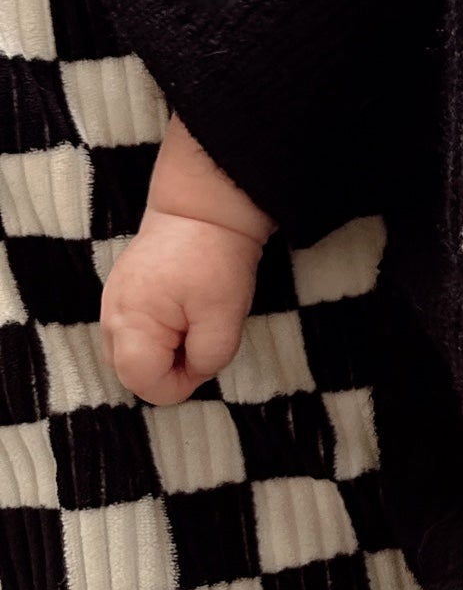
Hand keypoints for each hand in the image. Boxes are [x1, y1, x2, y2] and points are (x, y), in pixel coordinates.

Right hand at [101, 207, 263, 405]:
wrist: (203, 205)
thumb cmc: (214, 258)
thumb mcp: (224, 315)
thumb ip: (209, 357)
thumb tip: (196, 371)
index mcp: (131, 325)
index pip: (144, 384)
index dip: (181, 384)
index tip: (207, 356)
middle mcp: (111, 317)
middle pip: (131, 373)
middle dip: (169, 370)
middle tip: (201, 339)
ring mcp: (113, 302)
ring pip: (132, 353)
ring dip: (163, 352)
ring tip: (193, 323)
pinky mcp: (123, 292)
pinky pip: (133, 331)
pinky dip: (158, 334)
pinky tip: (182, 312)